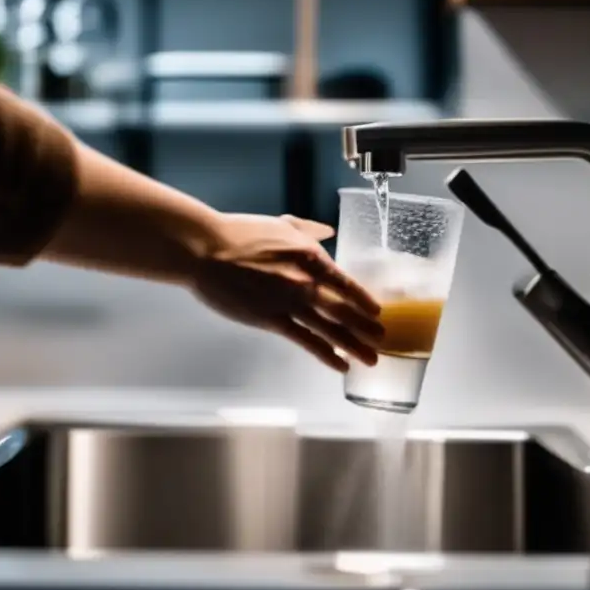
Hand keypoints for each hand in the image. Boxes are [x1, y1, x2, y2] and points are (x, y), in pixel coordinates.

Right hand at [189, 213, 382, 372]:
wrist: (207, 249)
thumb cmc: (239, 234)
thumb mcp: (280, 225)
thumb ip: (307, 230)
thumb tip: (327, 231)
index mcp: (311, 256)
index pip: (346, 283)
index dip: (364, 300)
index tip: (378, 312)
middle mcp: (307, 280)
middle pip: (345, 309)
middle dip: (367, 328)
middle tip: (383, 341)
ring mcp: (291, 302)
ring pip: (332, 328)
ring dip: (355, 345)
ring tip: (371, 359)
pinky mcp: (271, 319)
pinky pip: (306, 341)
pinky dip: (327, 354)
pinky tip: (340, 365)